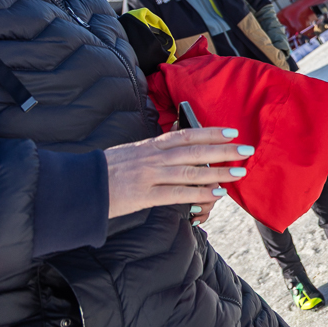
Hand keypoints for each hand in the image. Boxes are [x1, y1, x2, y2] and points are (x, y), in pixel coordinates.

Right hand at [104, 127, 251, 218]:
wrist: (80, 185)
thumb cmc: (107, 170)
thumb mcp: (132, 152)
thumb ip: (155, 148)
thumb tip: (178, 139)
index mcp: (151, 146)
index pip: (187, 135)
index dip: (211, 133)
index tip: (232, 132)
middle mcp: (153, 157)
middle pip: (194, 151)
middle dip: (223, 150)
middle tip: (246, 150)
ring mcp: (149, 175)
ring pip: (190, 172)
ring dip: (217, 172)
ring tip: (239, 173)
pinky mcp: (144, 195)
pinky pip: (176, 193)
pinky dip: (197, 193)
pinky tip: (215, 194)